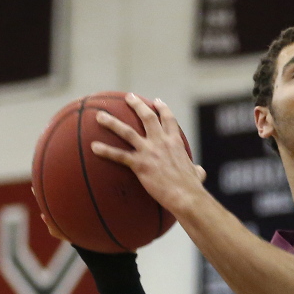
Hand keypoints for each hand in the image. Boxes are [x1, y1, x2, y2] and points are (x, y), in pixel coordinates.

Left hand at [91, 94, 206, 213]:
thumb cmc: (192, 188)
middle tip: (129, 97)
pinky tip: (94, 147)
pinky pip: (119, 156)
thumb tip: (199, 171)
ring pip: (127, 131)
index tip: (157, 101)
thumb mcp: (197, 175)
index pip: (169, 120)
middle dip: (137, 105)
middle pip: (147, 117)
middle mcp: (161, 142)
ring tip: (100, 116)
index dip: (162, 109)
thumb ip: (196, 170)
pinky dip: (106, 151)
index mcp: (175, 143)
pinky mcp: (140, 164)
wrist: (186, 196)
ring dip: (112, 123)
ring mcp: (149, 151)